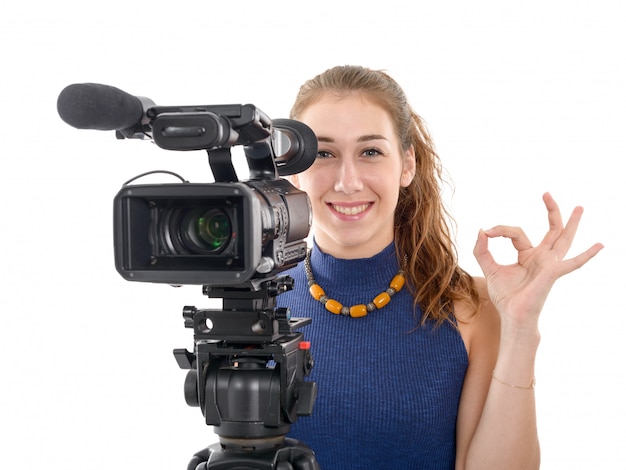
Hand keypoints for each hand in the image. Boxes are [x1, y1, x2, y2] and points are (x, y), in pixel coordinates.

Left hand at [473, 193, 602, 328]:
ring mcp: (549, 264)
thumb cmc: (504, 296)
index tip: (487, 232)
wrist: (511, 314)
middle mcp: (542, 257)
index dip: (500, 230)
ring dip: (571, 223)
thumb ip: (482, 250)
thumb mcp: (489, 268)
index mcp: (528, 255)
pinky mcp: (552, 272)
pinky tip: (600, 245)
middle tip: (546, 193)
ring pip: (563, 239)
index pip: (516, 233)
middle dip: (550, 211)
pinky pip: (573, 263)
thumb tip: (481, 230)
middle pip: (551, 230)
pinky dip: (586, 255)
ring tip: (579, 207)